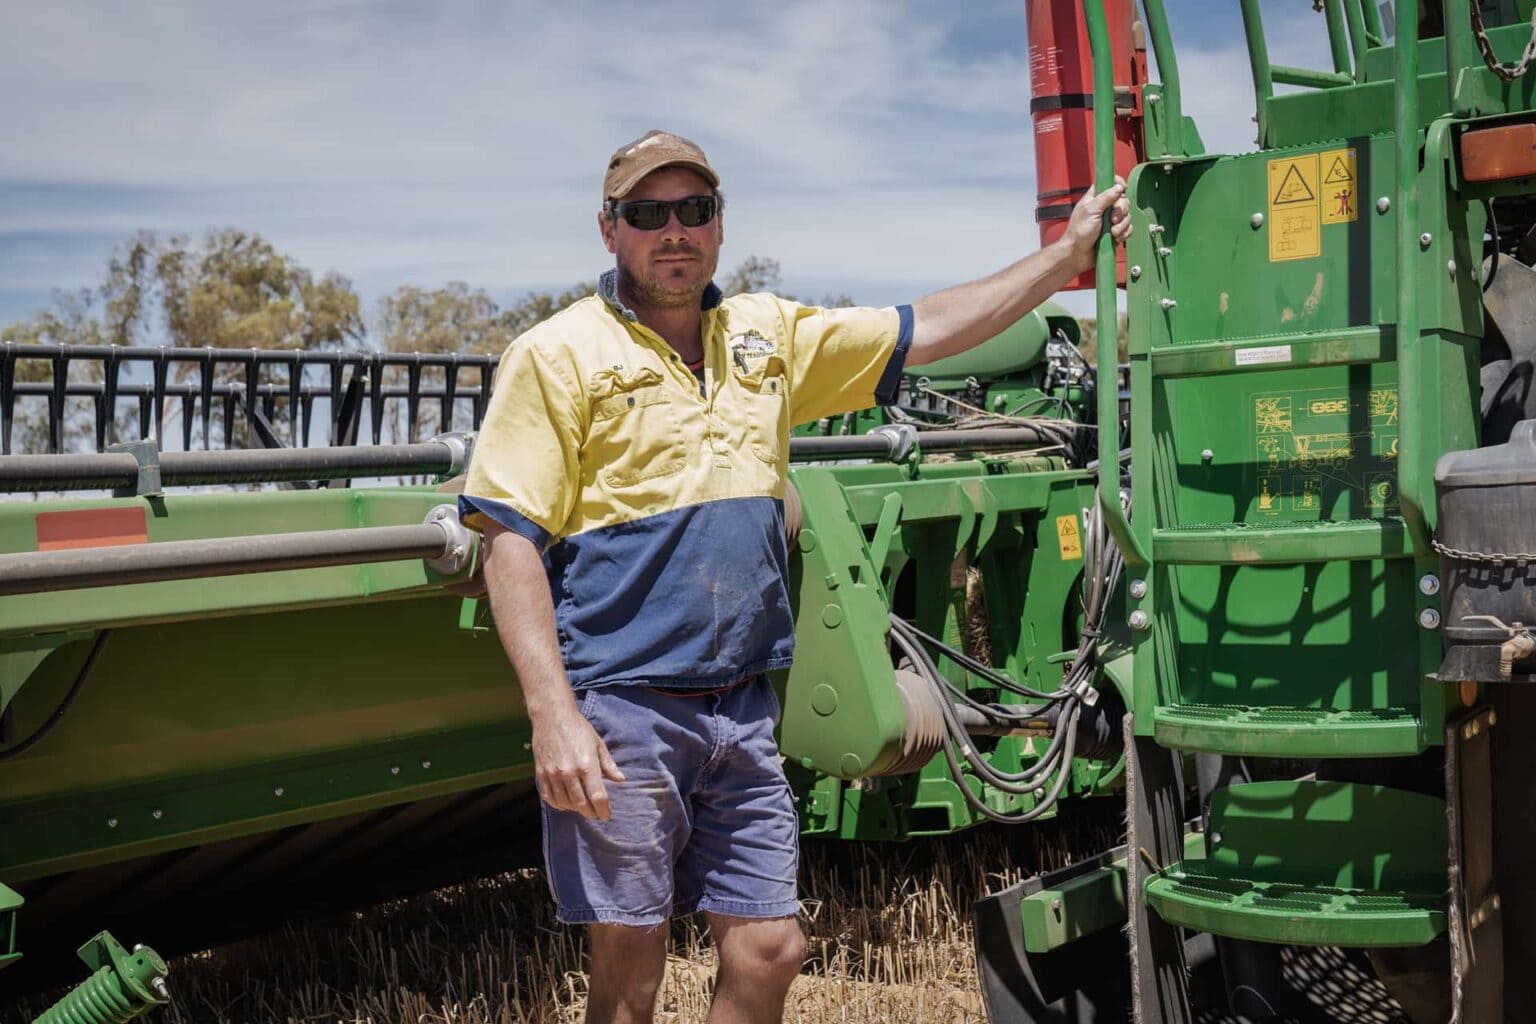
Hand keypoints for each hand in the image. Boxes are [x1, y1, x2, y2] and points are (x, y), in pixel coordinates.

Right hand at [532, 703, 624, 820]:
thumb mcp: (598, 744)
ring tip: (582, 807)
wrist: (552, 716)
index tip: (606, 815)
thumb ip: (608, 765)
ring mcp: (553, 774)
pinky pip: (549, 797)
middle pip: (581, 804)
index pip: (597, 796)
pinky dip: (558, 804)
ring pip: (565, 803)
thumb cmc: (579, 728)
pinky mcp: (541, 773)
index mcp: (587, 765)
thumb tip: (621, 780)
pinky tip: (565, 803)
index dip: (603, 810)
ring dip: (575, 809)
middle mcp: (569, 772)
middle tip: (595, 813)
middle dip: (590, 812)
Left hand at [1062, 175, 1132, 271]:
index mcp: (1095, 198)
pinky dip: (1124, 234)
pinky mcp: (1116, 232)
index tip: (1122, 189)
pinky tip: (1115, 238)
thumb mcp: (1090, 211)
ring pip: (1127, 216)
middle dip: (1121, 210)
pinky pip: (1128, 229)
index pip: (1110, 183)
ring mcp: (1111, 221)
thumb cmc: (1078, 233)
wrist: (1078, 255)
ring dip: (1121, 225)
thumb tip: (1118, 187)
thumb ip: (1105, 197)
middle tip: (1112, 219)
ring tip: (1112, 232)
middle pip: (1123, 200)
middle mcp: (1104, 208)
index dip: (1118, 184)